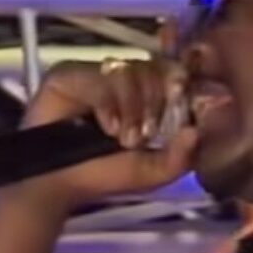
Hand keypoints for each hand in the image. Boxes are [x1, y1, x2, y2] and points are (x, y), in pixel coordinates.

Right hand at [18, 59, 197, 209]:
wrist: (57, 185)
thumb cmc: (102, 177)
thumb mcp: (151, 173)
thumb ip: (180, 157)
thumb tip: (195, 131)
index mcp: (144, 97)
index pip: (168, 69)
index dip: (178, 69)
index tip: (183, 84)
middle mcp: (120, 81)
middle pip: (153, 67)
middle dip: (155, 101)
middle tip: (144, 134)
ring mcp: (94, 74)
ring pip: (129, 69)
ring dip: (132, 105)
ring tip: (121, 136)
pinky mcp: (69, 74)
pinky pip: (100, 75)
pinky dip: (109, 102)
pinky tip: (106, 125)